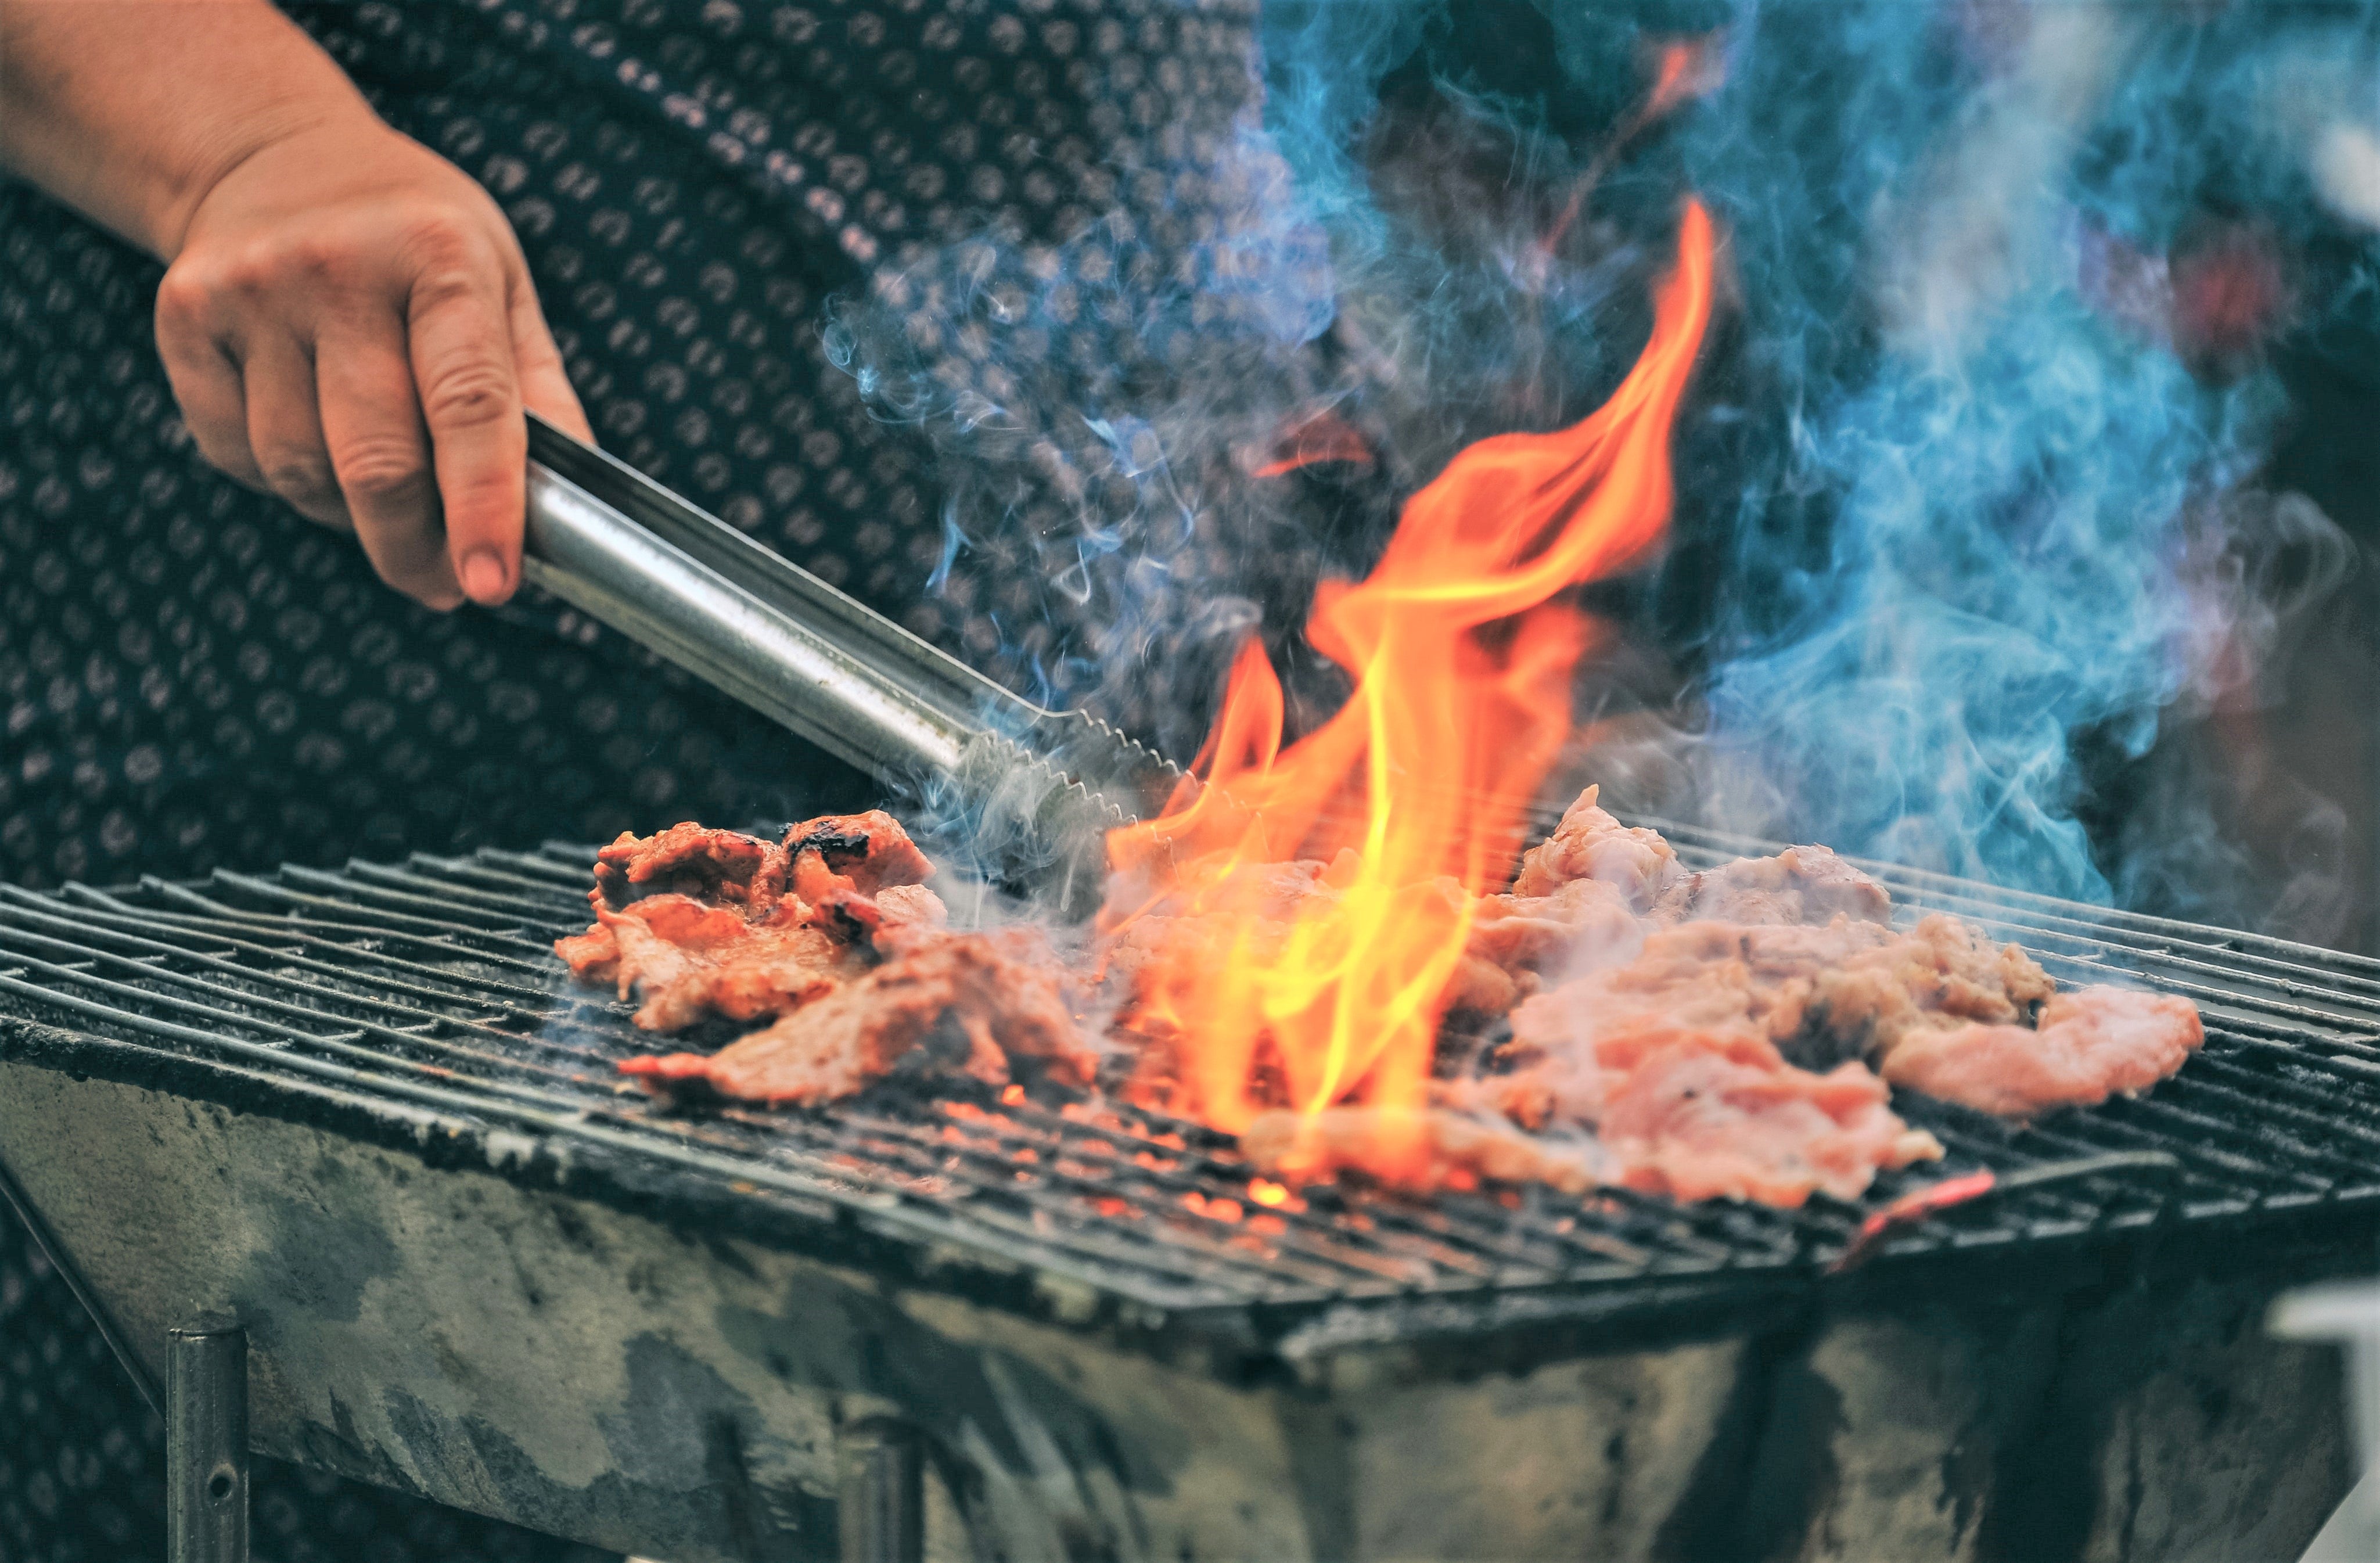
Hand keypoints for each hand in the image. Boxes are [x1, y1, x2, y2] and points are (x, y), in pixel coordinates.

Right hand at [153, 114, 591, 608]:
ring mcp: (249, 290)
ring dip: (350, 514)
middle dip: (414, 549)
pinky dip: (285, 480)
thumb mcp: (503, 287)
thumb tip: (567, 517)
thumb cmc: (417, 243)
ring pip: (302, 472)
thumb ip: (539, 398)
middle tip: (445, 585)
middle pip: (376, 463)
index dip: (484, 509)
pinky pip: (240, 455)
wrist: (275, 157)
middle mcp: (337, 268)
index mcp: (440, 255)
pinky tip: (313, 438)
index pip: (469, 407)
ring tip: (383, 490)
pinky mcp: (184, 318)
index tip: (491, 586)